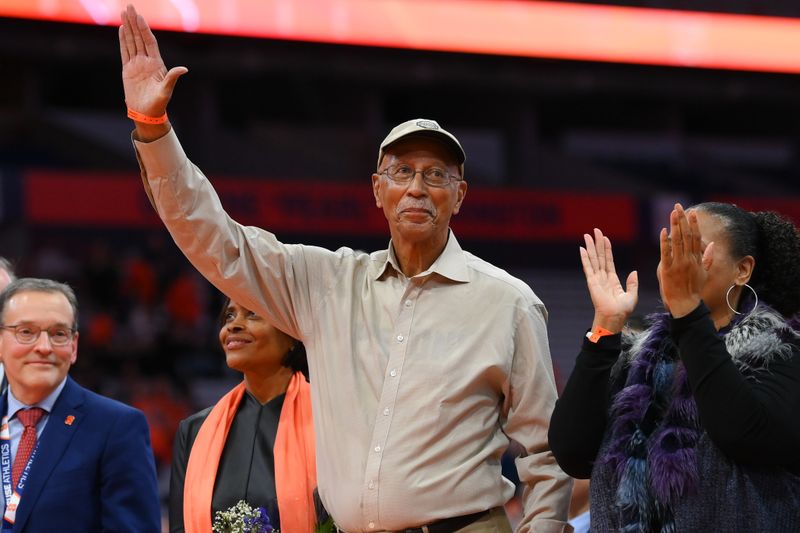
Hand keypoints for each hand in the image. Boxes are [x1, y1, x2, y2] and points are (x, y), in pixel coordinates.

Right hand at [119, 5, 186, 122]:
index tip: (139, 16)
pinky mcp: (127, 69)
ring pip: (131, 42)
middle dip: (134, 22)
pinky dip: (123, 40)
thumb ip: (172, 78)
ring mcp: (136, 64)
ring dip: (127, 27)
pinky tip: (121, 29)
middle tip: (129, 6)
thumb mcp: (166, 90)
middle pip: (139, 37)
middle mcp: (146, 61)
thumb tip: (184, 69)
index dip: (144, 28)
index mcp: (157, 64)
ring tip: (123, 13)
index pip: (149, 41)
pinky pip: (124, 51)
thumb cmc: (158, 104)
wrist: (147, 113)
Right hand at [580, 228, 637, 332]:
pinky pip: (588, 267)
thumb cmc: (622, 311)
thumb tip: (634, 272)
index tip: (605, 238)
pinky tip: (582, 249)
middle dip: (597, 243)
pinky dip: (585, 258)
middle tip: (595, 230)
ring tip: (587, 235)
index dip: (607, 249)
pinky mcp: (592, 282)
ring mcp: (597, 279)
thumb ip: (632, 283)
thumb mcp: (632, 296)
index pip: (609, 260)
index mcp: (612, 280)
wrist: (614, 318)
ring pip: (594, 259)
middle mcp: (603, 277)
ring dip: (590, 247)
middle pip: (600, 256)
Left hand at [657, 203, 712, 317]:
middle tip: (678, 206)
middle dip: (682, 219)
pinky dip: (664, 241)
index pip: (696, 237)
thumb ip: (708, 257)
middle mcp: (689, 259)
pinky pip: (666, 253)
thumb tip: (713, 243)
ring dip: (675, 226)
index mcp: (697, 259)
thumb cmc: (694, 288)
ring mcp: (678, 264)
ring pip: (677, 241)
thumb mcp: (704, 272)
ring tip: (672, 212)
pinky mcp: (668, 270)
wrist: (686, 303)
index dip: (693, 224)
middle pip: (686, 235)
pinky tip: (663, 231)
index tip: (691, 212)